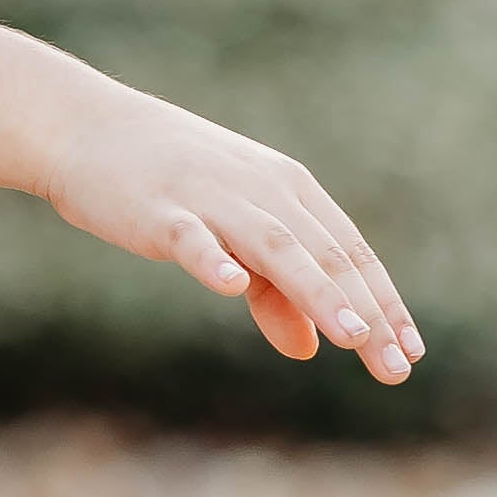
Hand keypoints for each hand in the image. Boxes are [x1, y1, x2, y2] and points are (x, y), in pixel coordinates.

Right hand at [38, 85, 422, 383]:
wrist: (86, 128)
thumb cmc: (167, 184)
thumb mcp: (231, 234)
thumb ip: (272, 292)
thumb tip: (308, 350)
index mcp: (289, 191)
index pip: (350, 253)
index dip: (384, 302)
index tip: (410, 353)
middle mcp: (264, 190)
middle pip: (326, 256)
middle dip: (367, 313)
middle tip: (395, 368)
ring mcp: (213, 198)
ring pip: (278, 247)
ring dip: (318, 291)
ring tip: (352, 335)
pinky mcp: (160, 210)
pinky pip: (192, 238)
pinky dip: (213, 259)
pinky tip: (232, 286)